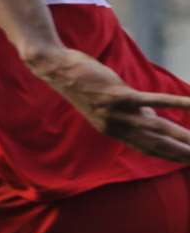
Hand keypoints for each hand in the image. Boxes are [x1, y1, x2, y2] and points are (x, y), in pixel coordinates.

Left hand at [26, 47, 189, 162]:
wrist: (56, 70)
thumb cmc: (85, 84)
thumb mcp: (110, 104)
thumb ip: (132, 112)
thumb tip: (154, 116)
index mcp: (114, 132)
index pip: (147, 150)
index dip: (170, 157)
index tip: (189, 162)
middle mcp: (115, 128)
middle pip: (155, 145)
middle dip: (180, 154)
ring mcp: (117, 113)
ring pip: (156, 129)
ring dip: (182, 136)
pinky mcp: (118, 96)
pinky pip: (153, 101)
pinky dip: (176, 103)